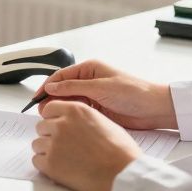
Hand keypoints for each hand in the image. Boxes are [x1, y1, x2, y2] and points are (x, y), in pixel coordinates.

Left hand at [32, 100, 140, 190]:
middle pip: (42, 126)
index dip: (53, 119)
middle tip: (64, 147)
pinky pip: (37, 161)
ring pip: (37, 144)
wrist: (123, 175)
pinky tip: (61, 168)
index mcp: (76, 111)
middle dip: (50, 136)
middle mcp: (62, 124)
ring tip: (65, 159)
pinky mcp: (50, 164)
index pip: (50, 109)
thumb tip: (74, 123)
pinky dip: (46, 165)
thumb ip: (84, 119)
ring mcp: (54, 143)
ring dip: (47, 151)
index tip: (55, 126)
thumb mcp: (104, 122)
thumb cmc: (121, 153)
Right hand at [33, 59, 174, 130]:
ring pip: (70, 102)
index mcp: (90, 69)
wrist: (155, 108)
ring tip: (51, 119)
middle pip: (63, 89)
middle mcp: (90, 81)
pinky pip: (79, 111)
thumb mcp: (100, 87)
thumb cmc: (134, 91)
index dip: (47, 86)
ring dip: (60, 108)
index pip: (61, 76)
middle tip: (42, 112)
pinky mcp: (98, 110)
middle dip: (51, 99)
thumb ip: (74, 87)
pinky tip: (65, 122)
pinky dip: (71, 116)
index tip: (36, 98)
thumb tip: (51, 87)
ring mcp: (94, 96)